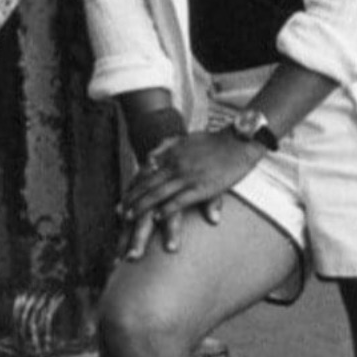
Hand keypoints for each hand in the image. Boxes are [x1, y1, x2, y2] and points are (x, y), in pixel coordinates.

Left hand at [115, 131, 263, 257]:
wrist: (238, 143)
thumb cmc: (214, 142)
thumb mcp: (185, 138)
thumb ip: (166, 146)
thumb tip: (149, 157)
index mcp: (171, 154)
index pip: (146, 173)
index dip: (133, 186)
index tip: (122, 197)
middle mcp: (175, 165)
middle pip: (148, 185)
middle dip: (132, 200)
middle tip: (119, 212)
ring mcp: (187, 176)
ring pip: (158, 194)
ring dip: (142, 207)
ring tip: (130, 218)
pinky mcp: (201, 187)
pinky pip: (179, 200)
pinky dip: (166, 209)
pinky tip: (157, 217)